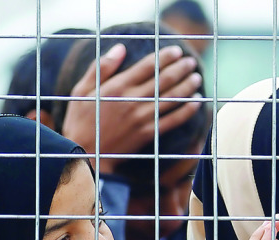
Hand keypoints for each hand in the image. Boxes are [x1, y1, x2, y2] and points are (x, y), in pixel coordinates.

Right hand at [60, 43, 202, 170]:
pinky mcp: (147, 134)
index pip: (147, 67)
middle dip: (180, 69)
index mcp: (117, 87)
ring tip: (197, 77)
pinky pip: (172, 121)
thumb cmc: (81, 120)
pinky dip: (186, 111)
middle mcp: (132, 101)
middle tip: (191, 61)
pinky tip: (196, 102)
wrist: (86, 154)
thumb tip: (120, 47)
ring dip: (186, 87)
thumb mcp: (81, 90)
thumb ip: (101, 68)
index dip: (164, 57)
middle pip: (162, 81)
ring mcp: (141, 118)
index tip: (176, 51)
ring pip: (170, 99)